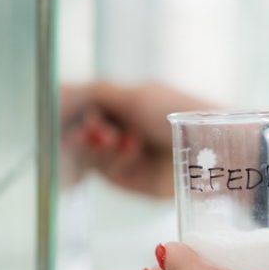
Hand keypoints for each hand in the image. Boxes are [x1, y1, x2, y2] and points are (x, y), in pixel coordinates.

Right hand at [60, 81, 214, 197]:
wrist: (210, 149)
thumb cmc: (177, 114)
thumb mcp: (136, 95)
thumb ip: (96, 92)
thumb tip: (58, 91)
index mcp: (127, 103)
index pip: (86, 105)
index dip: (77, 109)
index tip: (72, 110)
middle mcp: (123, 128)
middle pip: (84, 130)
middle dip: (89, 129)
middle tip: (102, 132)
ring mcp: (124, 155)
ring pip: (90, 152)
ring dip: (100, 145)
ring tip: (119, 140)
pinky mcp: (130, 179)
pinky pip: (105, 171)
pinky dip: (112, 161)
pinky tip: (130, 151)